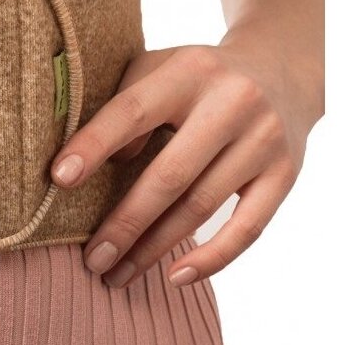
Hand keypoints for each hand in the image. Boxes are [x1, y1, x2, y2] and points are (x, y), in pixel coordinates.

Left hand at [48, 40, 316, 289]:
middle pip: (169, 174)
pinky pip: (249, 227)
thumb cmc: (194, 77)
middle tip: (91, 258)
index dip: (93, 145)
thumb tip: (99, 162)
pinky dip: (213, 257)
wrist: (278, 68)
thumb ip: (124, 104)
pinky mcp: (286, 173)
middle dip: (124, 222)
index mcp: (188, 72)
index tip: (58, 179)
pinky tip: (176, 276)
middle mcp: (231, 103)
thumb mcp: (156, 70)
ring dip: (154, 248)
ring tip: (117, 274)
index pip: (132, 111)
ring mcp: (263, 140)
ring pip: (201, 207)